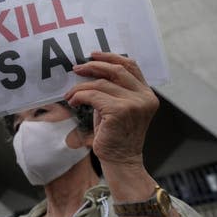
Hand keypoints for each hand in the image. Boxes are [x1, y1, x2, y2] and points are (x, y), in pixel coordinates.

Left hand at [64, 52, 158, 167]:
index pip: (131, 66)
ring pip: (101, 84)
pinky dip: (80, 96)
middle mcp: (144, 97)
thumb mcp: (117, 107)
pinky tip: (73, 102)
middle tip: (76, 69)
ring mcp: (134, 104)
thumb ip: (113, 89)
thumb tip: (91, 71)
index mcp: (147, 94)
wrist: (121, 161)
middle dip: (93, 66)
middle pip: (116, 70)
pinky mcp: (120, 111)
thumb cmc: (116, 135)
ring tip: (70, 94)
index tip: (92, 55)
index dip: (110, 57)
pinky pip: (94, 96)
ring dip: (81, 87)